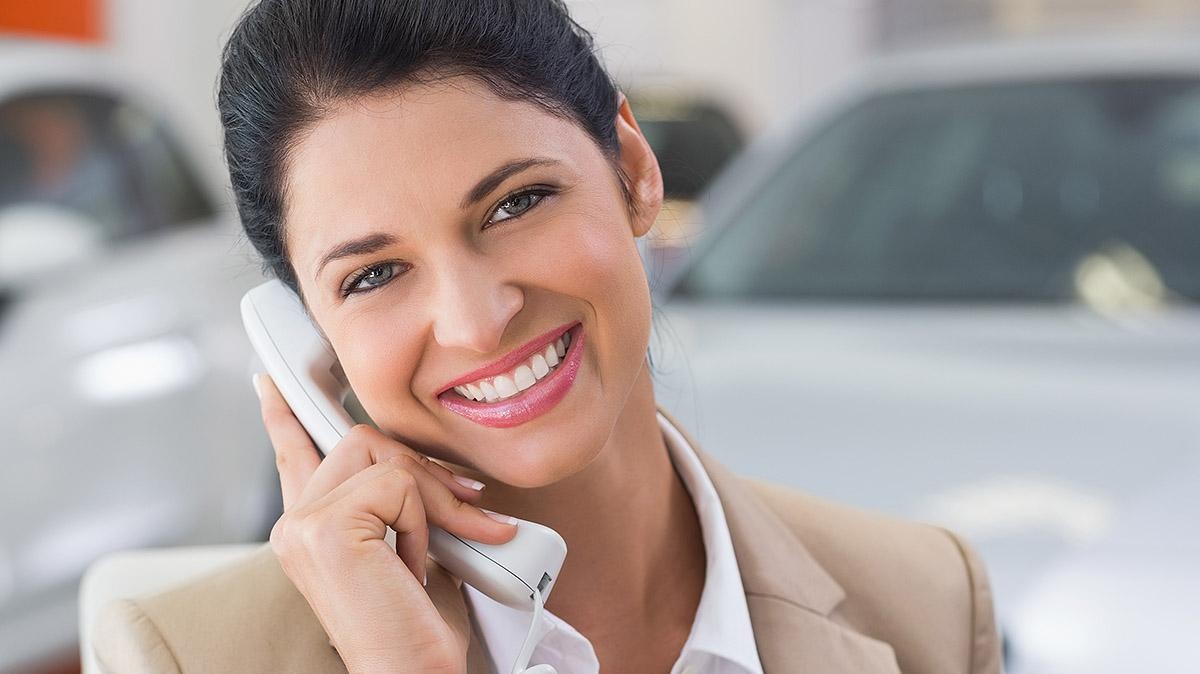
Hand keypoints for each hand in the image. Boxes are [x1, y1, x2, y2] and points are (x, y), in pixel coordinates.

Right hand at [255, 374, 516, 672]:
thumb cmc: (415, 629)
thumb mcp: (409, 549)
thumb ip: (396, 503)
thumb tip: (427, 464)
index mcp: (309, 530)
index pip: (291, 456)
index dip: (283, 416)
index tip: (269, 383)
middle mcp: (295, 525)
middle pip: (362, 439)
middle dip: (422, 469)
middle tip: (469, 509)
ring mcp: (303, 526)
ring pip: (384, 455)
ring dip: (430, 501)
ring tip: (431, 555)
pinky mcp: (326, 529)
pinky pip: (398, 484)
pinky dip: (422, 523)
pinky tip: (412, 567)